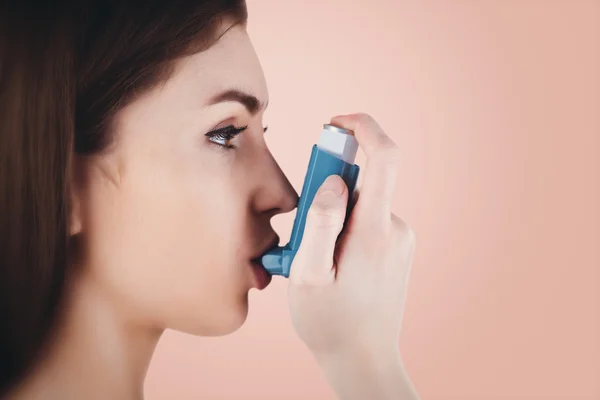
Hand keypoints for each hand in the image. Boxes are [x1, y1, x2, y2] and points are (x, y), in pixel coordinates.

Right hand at [287, 113, 418, 398]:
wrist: (364, 358)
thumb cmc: (330, 321)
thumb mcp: (310, 275)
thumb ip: (320, 223)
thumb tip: (335, 180)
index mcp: (375, 230)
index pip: (384, 157)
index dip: (363, 128)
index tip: (335, 124)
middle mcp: (394, 228)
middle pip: (362, 182)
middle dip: (326, 193)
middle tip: (305, 233)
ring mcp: (398, 239)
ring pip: (359, 206)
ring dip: (332, 220)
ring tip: (318, 262)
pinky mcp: (395, 248)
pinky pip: (366, 222)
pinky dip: (344, 232)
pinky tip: (334, 267)